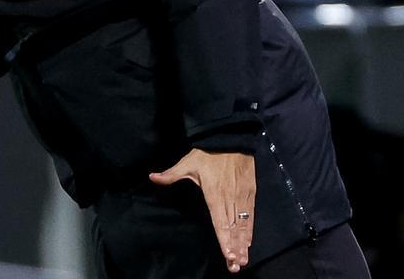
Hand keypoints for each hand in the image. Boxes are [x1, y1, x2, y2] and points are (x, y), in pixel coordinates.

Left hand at [150, 149, 255, 272]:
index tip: (228, 255)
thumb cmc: (207, 153)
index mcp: (214, 193)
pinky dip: (250, 230)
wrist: (230, 139)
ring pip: (243, 224)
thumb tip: (152, 177)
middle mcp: (230, 198)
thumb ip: (171, 174)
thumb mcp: (187, 162)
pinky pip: (251, 215)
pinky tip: (248, 242)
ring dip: (244, 243)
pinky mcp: (250, 192)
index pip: (220, 221)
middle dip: (235, 248)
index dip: (224, 239)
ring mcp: (242, 196)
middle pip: (233, 227)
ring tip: (243, 260)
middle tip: (236, 265)